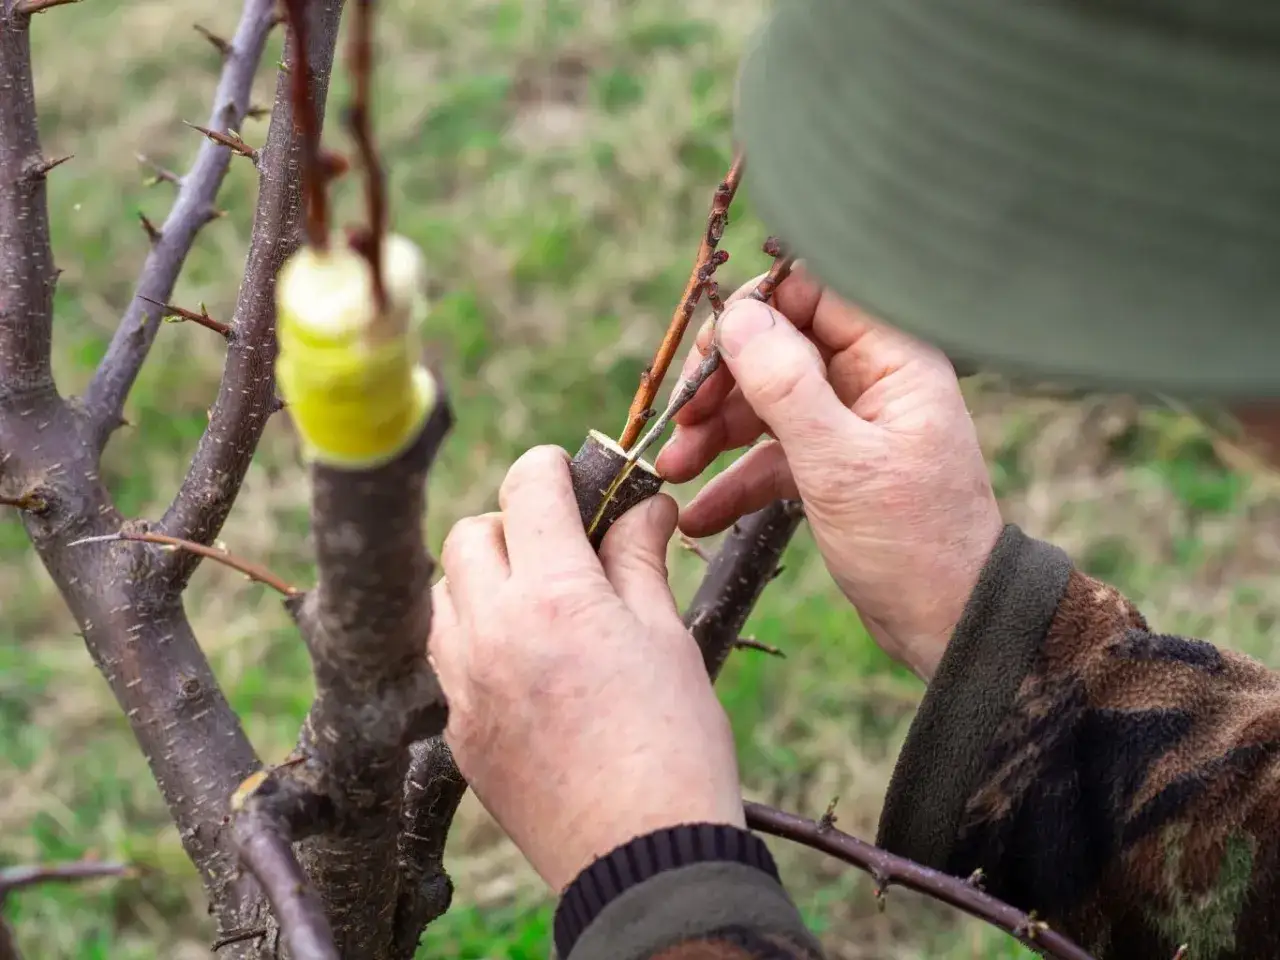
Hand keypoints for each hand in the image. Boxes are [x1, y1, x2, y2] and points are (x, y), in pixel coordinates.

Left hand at [429, 446, 744, 892]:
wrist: (645, 858)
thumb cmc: (676, 745)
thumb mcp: (668, 639)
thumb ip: (640, 561)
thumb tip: (645, 508)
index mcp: (555, 597)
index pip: (527, 489)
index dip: (551, 467)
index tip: (569, 472)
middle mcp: (492, 631)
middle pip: (469, 534)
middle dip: (512, 523)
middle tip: (560, 546)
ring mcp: (464, 685)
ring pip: (443, 594)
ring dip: (481, 578)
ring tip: (536, 603)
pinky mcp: (457, 731)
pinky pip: (444, 657)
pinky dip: (473, 637)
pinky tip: (522, 662)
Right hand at [656, 268, 1002, 679]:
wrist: (949, 625)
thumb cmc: (913, 542)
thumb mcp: (840, 463)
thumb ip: (786, 385)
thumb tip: (738, 318)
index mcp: (891, 359)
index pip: (812, 293)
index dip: (754, 313)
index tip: (709, 354)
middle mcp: (870, 381)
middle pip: (777, 349)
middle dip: (721, 382)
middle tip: (680, 419)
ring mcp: (849, 426)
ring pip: (765, 404)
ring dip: (714, 433)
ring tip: (671, 469)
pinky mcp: (833, 470)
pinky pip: (770, 458)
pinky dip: (733, 481)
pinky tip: (695, 514)